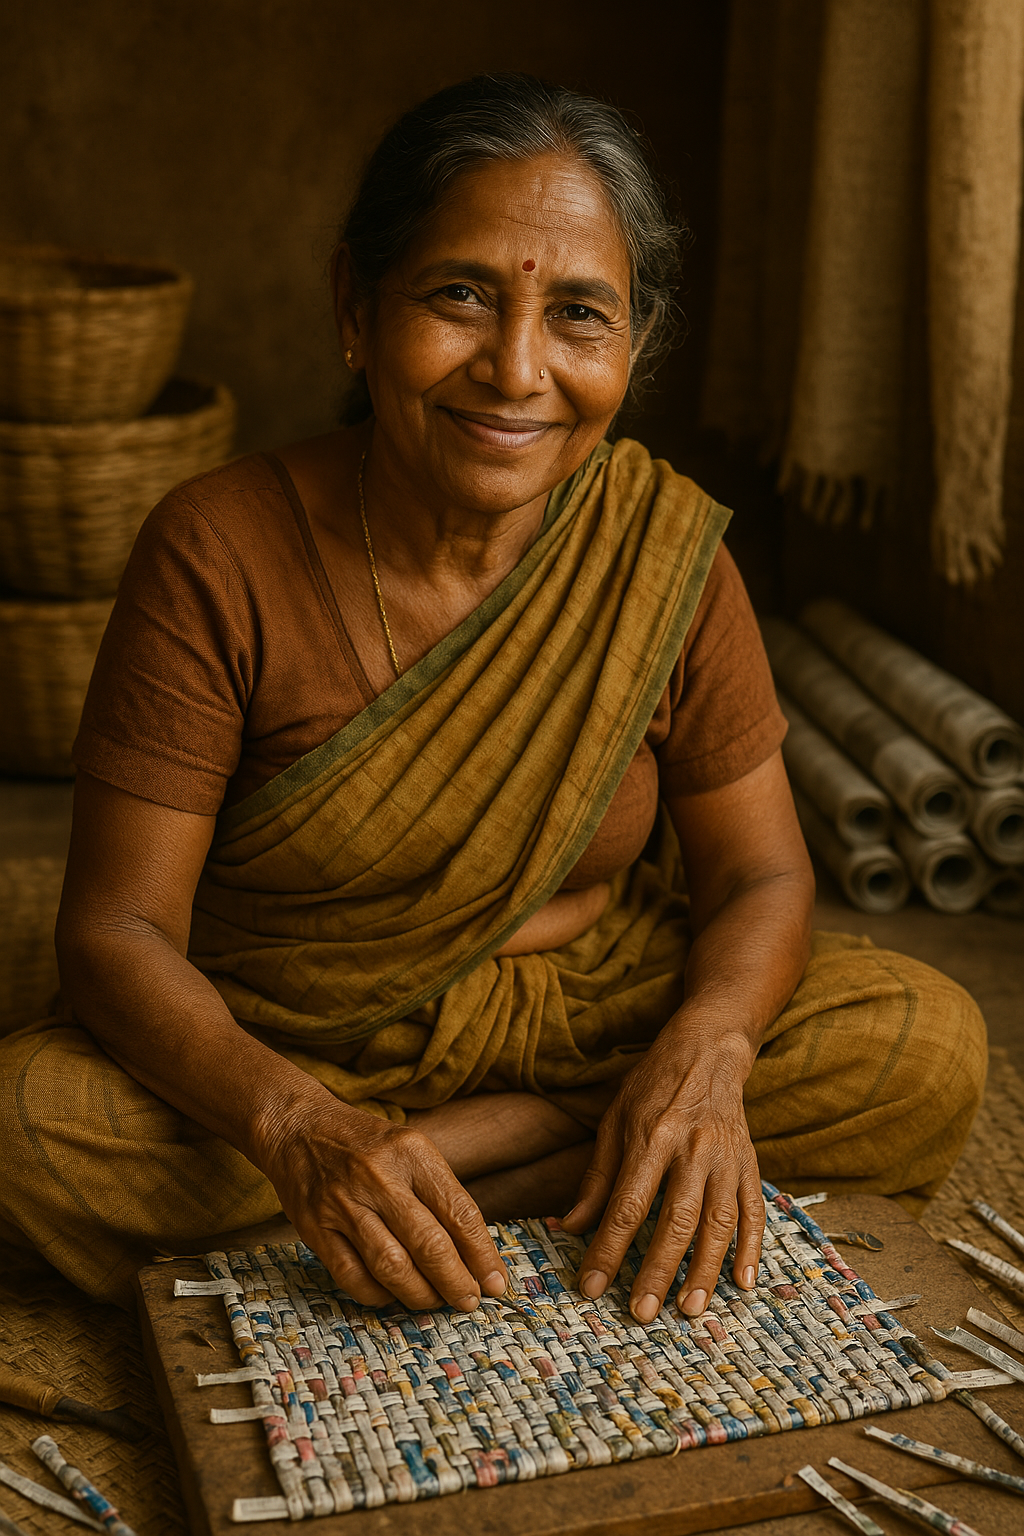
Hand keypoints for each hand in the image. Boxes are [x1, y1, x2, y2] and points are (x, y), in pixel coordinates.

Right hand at [259, 1095, 507, 1311]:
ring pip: (392, 1266)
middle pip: (428, 1244)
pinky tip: (392, 1294)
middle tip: (468, 1300)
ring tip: (435, 1301)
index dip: (482, 1254)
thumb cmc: (366, 1144)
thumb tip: (475, 1256)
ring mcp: (343, 1203)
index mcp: (411, 1151)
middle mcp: (378, 1175)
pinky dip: (378, 1295)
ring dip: (420, 1294)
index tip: (496, 1282)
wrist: (297, 1127)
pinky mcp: (315, 1227)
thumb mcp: (410, 1149)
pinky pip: (352, 1276)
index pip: (458, 1211)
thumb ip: (440, 1194)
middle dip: (456, 1282)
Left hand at [559, 1024, 763, 1321]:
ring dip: (704, 1270)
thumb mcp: (614, 1120)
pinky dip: (751, 1249)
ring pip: (718, 1223)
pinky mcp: (750, 1163)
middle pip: (675, 1220)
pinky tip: (742, 1283)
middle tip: (641, 1314)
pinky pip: (754, 1211)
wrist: (708, 1050)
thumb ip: (596, 1178)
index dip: (607, 1249)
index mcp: (652, 1137)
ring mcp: (726, 1157)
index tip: (591, 1287)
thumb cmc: (652, 1086)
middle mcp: (692, 1149)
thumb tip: (567, 1226)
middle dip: (656, 1271)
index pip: (627, 1205)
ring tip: (689, 1309)